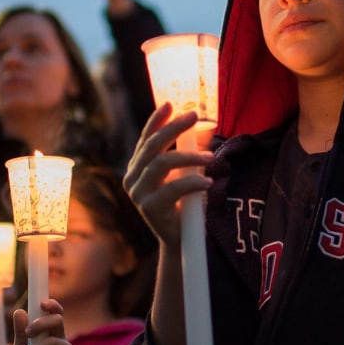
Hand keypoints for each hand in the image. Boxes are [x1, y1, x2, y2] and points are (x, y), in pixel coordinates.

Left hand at [15, 300, 72, 344]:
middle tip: (27, 333)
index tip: (42, 303)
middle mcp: (61, 337)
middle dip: (41, 324)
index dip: (52, 305)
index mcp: (50, 330)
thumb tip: (19, 311)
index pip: (56, 312)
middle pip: (57, 320)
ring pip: (51, 342)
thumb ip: (20, 330)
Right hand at [124, 104, 212, 247]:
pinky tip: (207, 181)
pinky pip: (173, 188)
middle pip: (152, 146)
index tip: (170, 104)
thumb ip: (187, 155)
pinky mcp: (149, 208)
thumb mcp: (183, 176)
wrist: (180, 241)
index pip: (145, 139)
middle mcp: (132, 178)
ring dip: (188, 157)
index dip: (156, 120)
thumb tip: (204, 128)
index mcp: (137, 169)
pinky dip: (192, 181)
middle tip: (193, 116)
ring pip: (161, 164)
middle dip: (173, 128)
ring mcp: (138, 193)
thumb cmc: (183, 206)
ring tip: (210, 157)